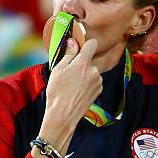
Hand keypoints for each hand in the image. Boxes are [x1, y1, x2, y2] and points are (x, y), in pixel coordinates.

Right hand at [39, 38, 102, 154]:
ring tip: (72, 84)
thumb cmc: (57, 92)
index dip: (85, 43)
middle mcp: (94, 71)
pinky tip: (78, 90)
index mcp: (83, 63)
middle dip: (81, 63)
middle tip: (69, 72)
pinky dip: (88, 82)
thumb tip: (73, 42)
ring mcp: (98, 81)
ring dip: (85, 73)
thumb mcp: (58, 70)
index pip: (92, 44)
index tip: (79, 46)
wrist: (64, 115)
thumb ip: (68, 54)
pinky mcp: (99, 90)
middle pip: (90, 60)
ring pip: (92, 71)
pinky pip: (94, 80)